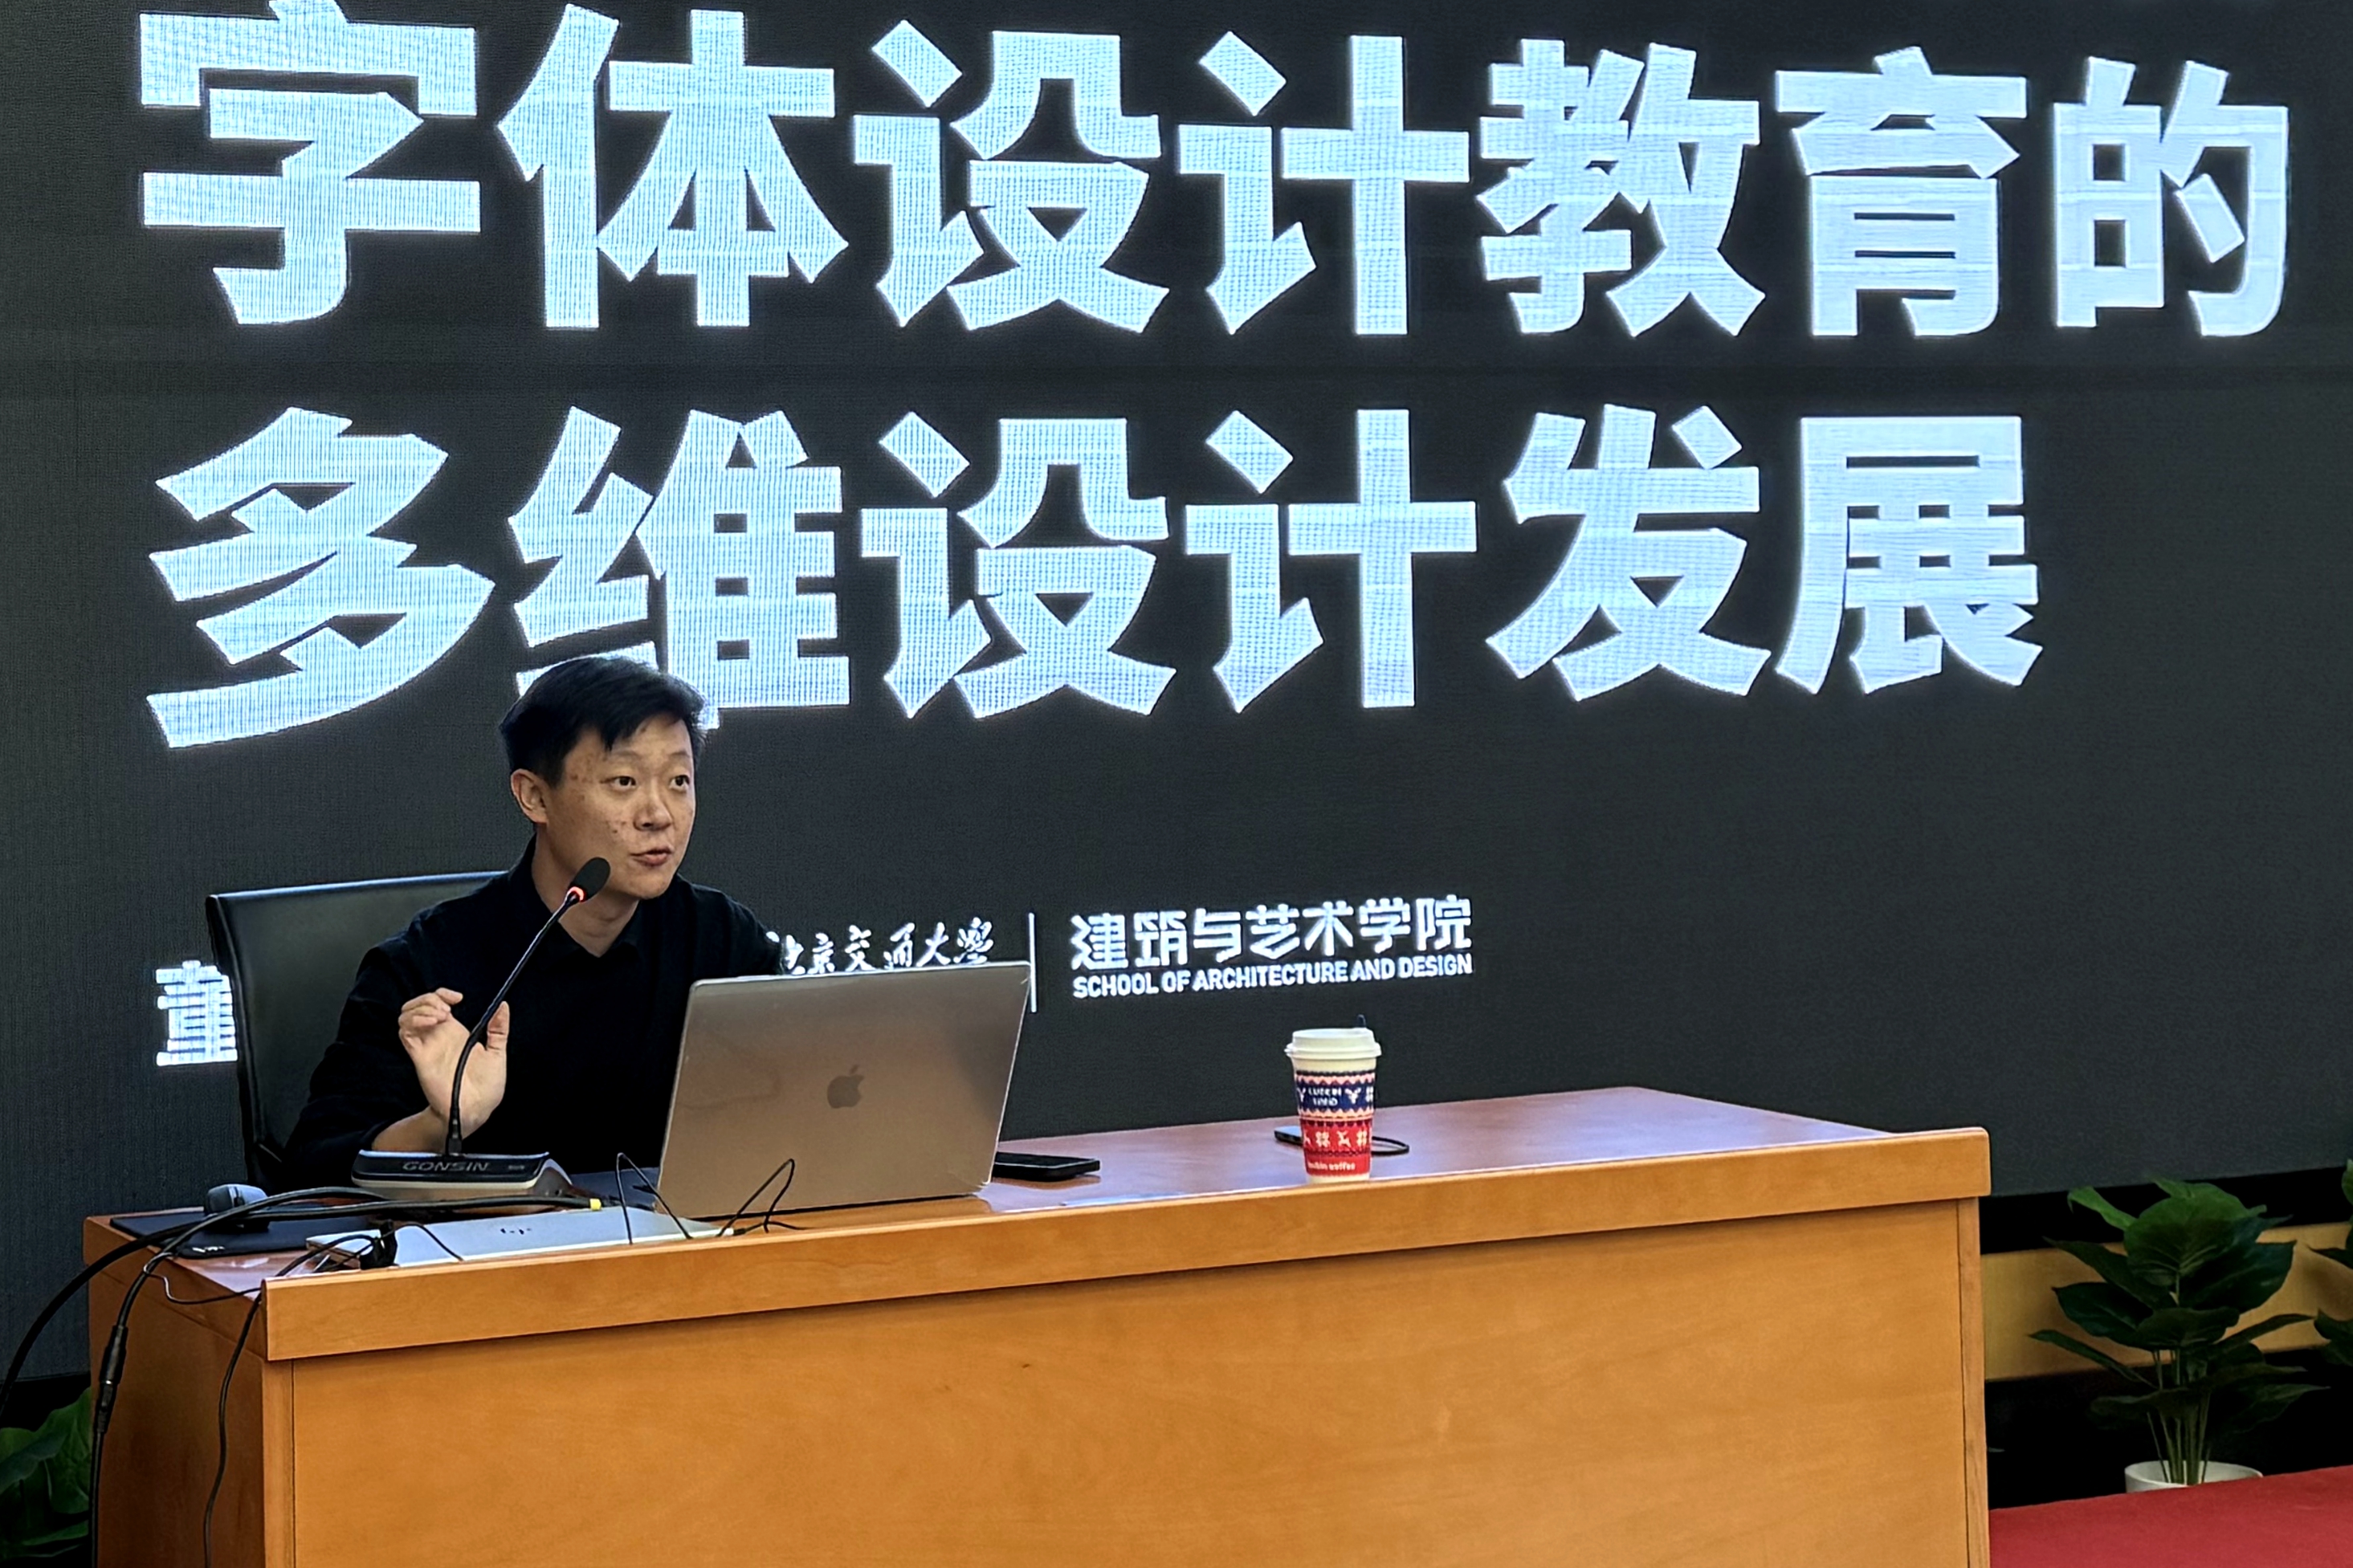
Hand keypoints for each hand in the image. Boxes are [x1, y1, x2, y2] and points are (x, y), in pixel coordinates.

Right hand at [397, 988, 508, 1138]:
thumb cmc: (487, 1087)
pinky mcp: (420, 1057)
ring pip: (407, 1016)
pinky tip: (431, 1022)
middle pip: (418, 1006)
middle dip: (428, 998)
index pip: (438, 1004)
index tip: (458, 998)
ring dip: (421, 1008)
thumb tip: (503, 1006)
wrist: (478, 1110)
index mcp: (455, 1033)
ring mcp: (427, 1045)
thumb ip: (499, 1029)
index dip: (442, 994)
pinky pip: (405, 1033)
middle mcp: (438, 1037)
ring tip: (440, 1015)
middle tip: (447, 1008)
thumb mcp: (498, 1052)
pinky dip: (413, 1021)